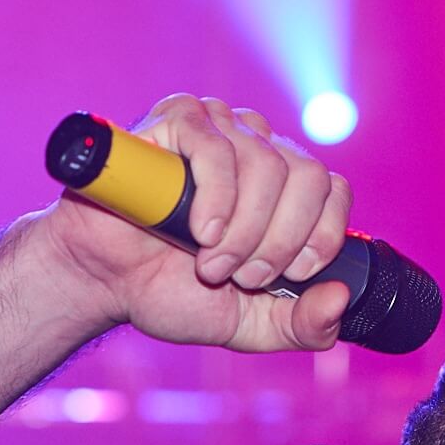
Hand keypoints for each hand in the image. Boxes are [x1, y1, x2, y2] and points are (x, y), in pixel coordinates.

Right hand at [39, 95, 353, 352]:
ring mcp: (220, 127)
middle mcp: (257, 146)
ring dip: (243, 230)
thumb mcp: (249, 323)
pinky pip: (217, 147)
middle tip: (241, 275)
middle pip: (307, 176)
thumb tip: (342, 299)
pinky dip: (216, 197)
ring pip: (267, 165)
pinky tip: (199, 230)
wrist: (102, 281)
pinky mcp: (178, 118)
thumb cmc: (170, 291)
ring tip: (208, 261)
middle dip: (279, 240)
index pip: (332, 188)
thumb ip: (302, 325)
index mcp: (282, 186)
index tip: (290, 275)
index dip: (321, 235)